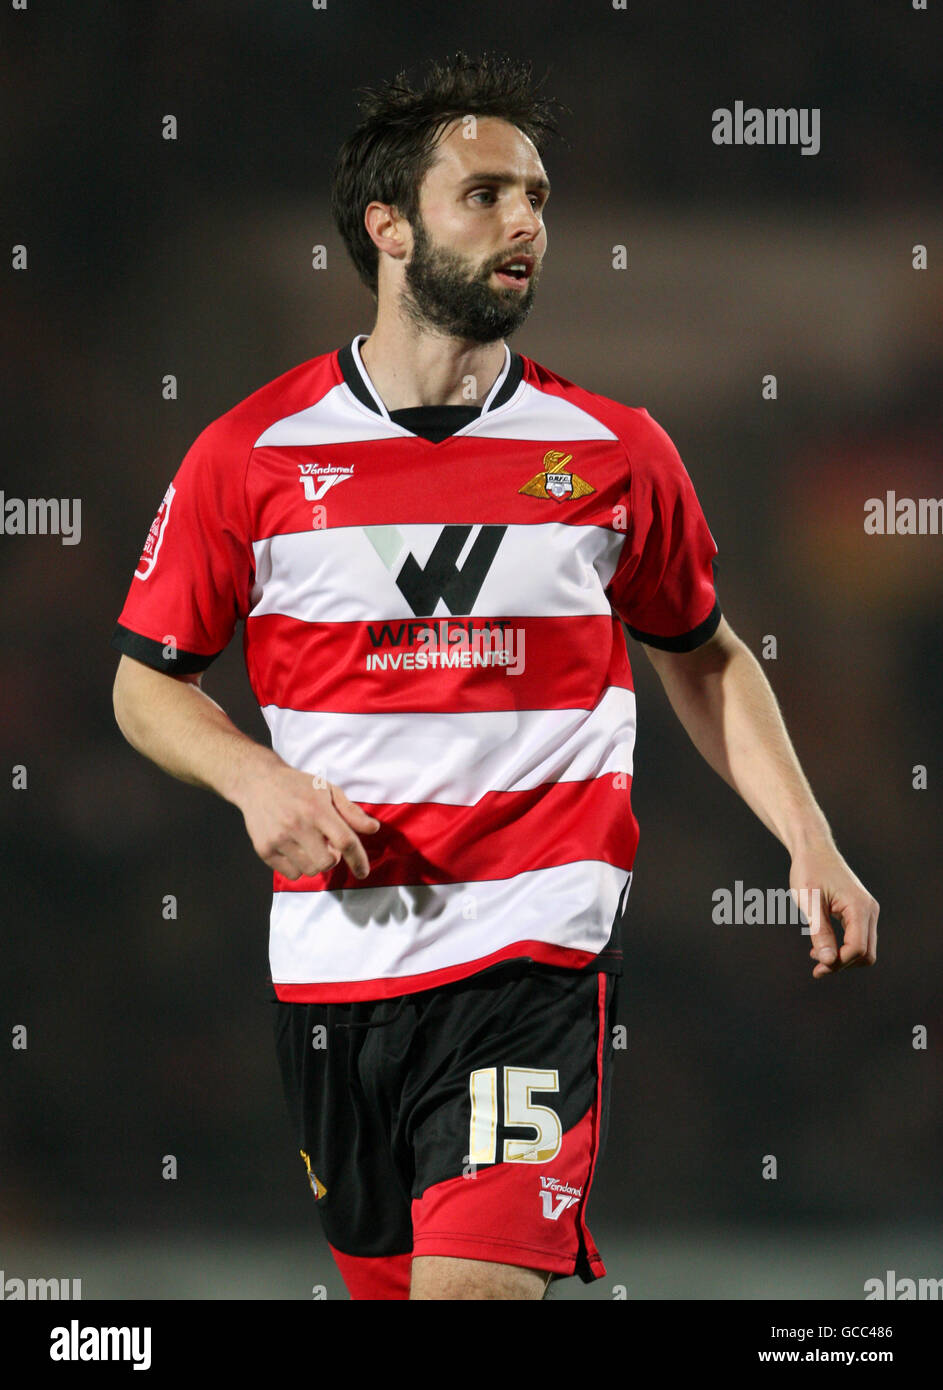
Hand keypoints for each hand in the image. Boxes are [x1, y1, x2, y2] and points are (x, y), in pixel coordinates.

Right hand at [237, 762, 380, 880]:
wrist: (257, 782)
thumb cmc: (298, 786)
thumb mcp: (328, 790)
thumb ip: (351, 812)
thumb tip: (373, 829)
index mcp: (317, 809)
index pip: (345, 841)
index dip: (358, 859)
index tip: (363, 872)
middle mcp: (297, 825)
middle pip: (327, 862)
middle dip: (333, 859)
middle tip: (327, 846)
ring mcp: (279, 838)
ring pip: (309, 870)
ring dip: (315, 862)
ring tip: (308, 844)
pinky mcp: (264, 849)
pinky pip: (291, 874)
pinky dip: (298, 867)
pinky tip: (294, 849)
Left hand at [789, 845, 878, 978]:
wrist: (813, 849)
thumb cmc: (809, 871)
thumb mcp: (809, 902)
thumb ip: (820, 932)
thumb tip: (829, 962)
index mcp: (859, 907)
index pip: (857, 948)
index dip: (839, 962)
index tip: (817, 967)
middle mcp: (869, 910)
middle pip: (865, 953)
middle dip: (842, 964)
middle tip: (816, 967)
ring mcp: (867, 911)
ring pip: (864, 949)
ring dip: (842, 958)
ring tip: (816, 957)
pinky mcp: (860, 912)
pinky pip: (858, 939)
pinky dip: (843, 948)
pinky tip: (822, 948)